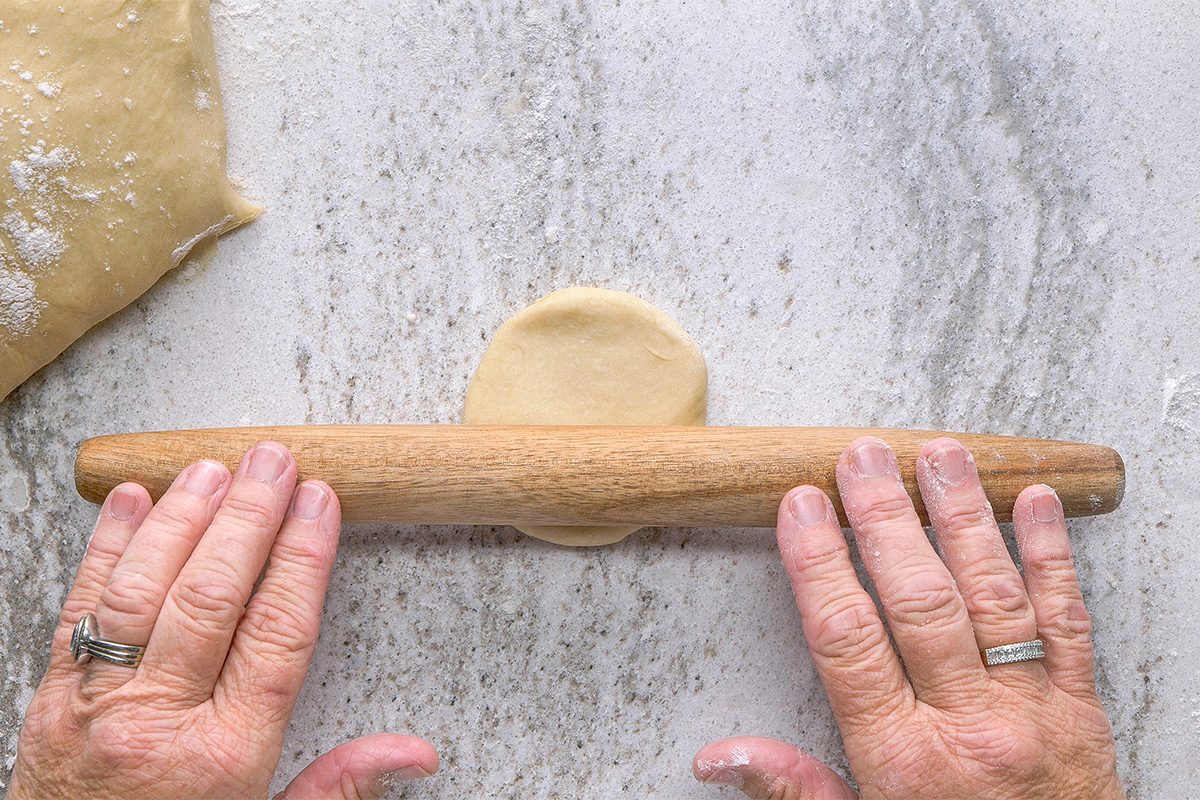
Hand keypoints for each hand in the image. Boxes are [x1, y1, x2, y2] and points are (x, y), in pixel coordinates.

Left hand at [7, 442, 437, 799]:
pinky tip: (133, 501)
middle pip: (211, 597)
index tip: (321, 504)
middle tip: (275, 462)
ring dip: (181, 520)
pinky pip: (78, 609)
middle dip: (249, 518)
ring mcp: (98, 704)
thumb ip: (338, 786)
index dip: (303, 559)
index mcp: (224, 756)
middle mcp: (158, 721)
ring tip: (215, 468)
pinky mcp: (52, 698)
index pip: (275, 633)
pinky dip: (105, 548)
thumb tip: (415, 755)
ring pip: (142, 591)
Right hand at [693, 437, 1122, 799]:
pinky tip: (1034, 503)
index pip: (847, 640)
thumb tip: (717, 757)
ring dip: (962, 519)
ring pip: (994, 597)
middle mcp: (969, 725)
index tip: (801, 507)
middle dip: (885, 521)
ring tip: (938, 456)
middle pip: (919, 603)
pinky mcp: (1083, 706)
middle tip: (862, 458)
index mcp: (903, 758)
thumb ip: (794, 788)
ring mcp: (1032, 709)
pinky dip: (1053, 557)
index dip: (819, 564)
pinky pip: (1069, 622)